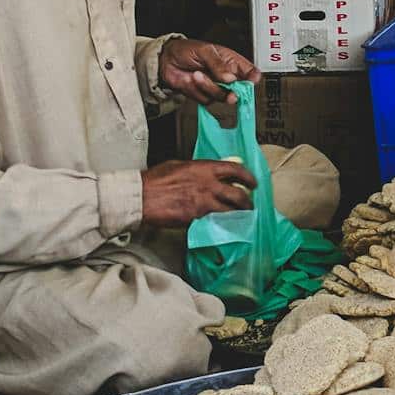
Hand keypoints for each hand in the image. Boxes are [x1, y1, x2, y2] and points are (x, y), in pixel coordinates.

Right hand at [140, 159, 257, 229]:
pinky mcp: (197, 218)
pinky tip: (225, 228)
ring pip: (230, 211)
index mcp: (204, 168)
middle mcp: (208, 184)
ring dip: (238, 216)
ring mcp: (203, 202)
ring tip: (241, 219)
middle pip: (238, 194)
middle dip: (247, 201)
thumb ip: (195, 170)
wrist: (142, 197)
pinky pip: (216, 222)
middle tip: (250, 205)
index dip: (247, 177)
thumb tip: (203, 173)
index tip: (253, 183)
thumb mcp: (178, 166)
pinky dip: (223, 225)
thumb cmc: (155, 181)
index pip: (234, 170)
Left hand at [160, 38, 260, 105]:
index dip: (253, 78)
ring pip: (222, 96)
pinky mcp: (204, 95)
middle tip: (230, 89)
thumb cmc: (186, 50)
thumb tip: (230, 78)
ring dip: (209, 87)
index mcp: (230, 62)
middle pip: (239, 89)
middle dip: (233, 90)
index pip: (249, 71)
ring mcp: (215, 87)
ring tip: (198, 75)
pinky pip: (207, 100)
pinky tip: (192, 80)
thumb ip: (219, 65)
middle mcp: (225, 76)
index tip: (251, 81)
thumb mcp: (205, 51)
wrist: (166, 61)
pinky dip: (198, 91)